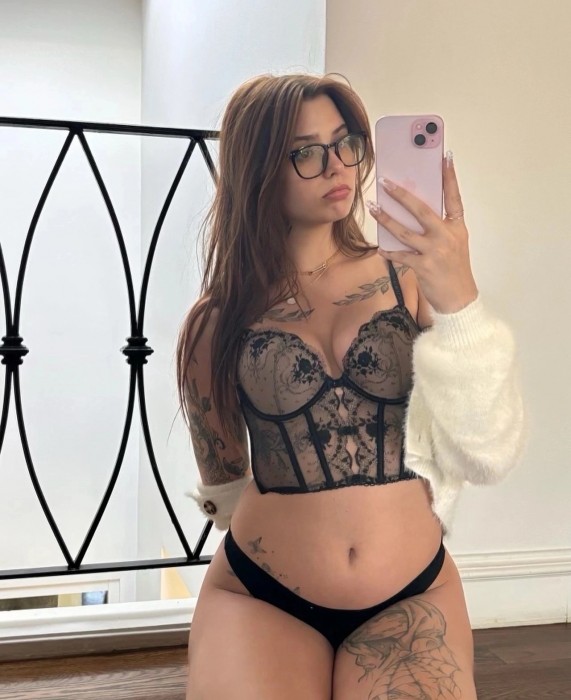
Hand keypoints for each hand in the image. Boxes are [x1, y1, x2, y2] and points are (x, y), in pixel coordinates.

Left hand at [367, 153, 478, 313]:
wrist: (459, 299)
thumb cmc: (454, 269)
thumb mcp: (454, 244)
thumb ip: (439, 228)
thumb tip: (415, 212)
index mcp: (457, 227)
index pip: (453, 197)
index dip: (450, 177)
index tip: (445, 157)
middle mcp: (446, 236)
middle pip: (422, 210)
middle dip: (402, 195)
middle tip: (386, 183)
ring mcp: (434, 251)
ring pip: (405, 232)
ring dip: (386, 219)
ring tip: (374, 208)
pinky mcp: (423, 266)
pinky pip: (400, 255)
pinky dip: (389, 251)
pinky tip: (380, 247)